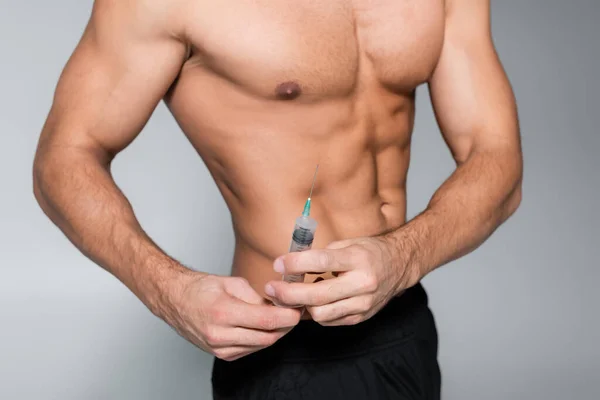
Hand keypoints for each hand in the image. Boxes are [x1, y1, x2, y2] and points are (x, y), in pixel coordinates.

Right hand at [160, 272, 301, 360]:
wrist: (175, 301)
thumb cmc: (199, 288)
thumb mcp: (232, 283)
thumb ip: (257, 296)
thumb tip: (279, 304)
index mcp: (223, 313)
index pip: (266, 321)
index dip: (288, 316)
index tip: (298, 310)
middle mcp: (220, 335)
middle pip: (268, 336)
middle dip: (286, 325)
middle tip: (295, 311)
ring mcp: (220, 348)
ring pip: (262, 344)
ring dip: (275, 332)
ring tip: (281, 316)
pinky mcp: (221, 355)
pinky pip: (251, 349)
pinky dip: (262, 338)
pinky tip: (263, 326)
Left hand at [265, 237, 418, 325]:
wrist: (399, 266)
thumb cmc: (369, 252)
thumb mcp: (347, 244)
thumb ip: (320, 255)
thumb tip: (290, 265)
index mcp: (358, 259)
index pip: (322, 261)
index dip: (295, 264)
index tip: (278, 264)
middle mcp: (362, 284)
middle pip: (317, 296)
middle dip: (288, 294)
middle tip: (271, 288)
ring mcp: (362, 304)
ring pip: (320, 314)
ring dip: (300, 306)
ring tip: (290, 295)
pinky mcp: (360, 318)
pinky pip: (328, 321)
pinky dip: (314, 312)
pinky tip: (310, 301)